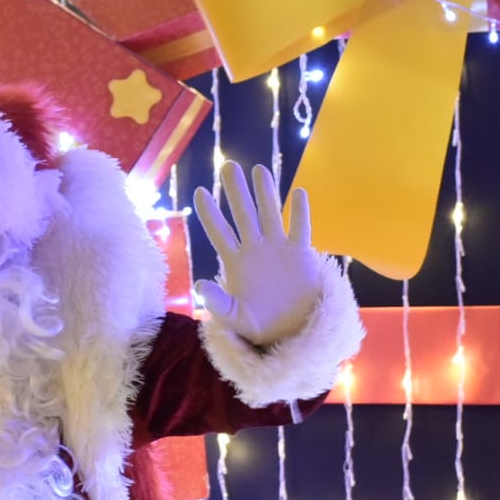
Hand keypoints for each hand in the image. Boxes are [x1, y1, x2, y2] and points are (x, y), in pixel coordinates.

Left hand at [193, 161, 320, 346]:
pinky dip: (300, 212)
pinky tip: (298, 192)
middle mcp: (255, 249)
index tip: (199, 192)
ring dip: (266, 192)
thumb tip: (200, 287)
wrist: (291, 333)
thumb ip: (218, 303)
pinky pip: (300, 228)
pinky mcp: (301, 254)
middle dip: (236, 191)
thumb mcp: (235, 318)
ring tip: (259, 169)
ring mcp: (278, 248)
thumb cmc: (259, 327)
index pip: (219, 232)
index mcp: (235, 262)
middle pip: (244, 214)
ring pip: (271, 213)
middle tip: (228, 166)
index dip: (209, 213)